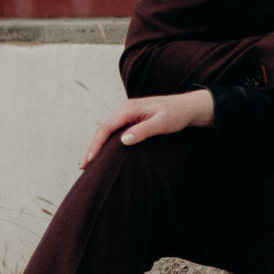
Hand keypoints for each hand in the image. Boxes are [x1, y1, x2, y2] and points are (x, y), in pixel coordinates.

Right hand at [83, 90, 213, 166]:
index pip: (106, 128)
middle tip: (83, 167)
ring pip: (108, 131)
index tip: (89, 160)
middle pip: (103, 130)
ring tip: (90, 163)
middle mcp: (126, 109)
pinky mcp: (133, 119)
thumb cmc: (178, 114)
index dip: (96, 144)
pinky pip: (116, 131)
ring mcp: (129, 114)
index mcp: (129, 109)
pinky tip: (105, 153)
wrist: (190, 107)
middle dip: (92, 147)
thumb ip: (143, 131)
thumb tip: (123, 141)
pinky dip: (108, 143)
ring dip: (98, 146)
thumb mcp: (162, 123)